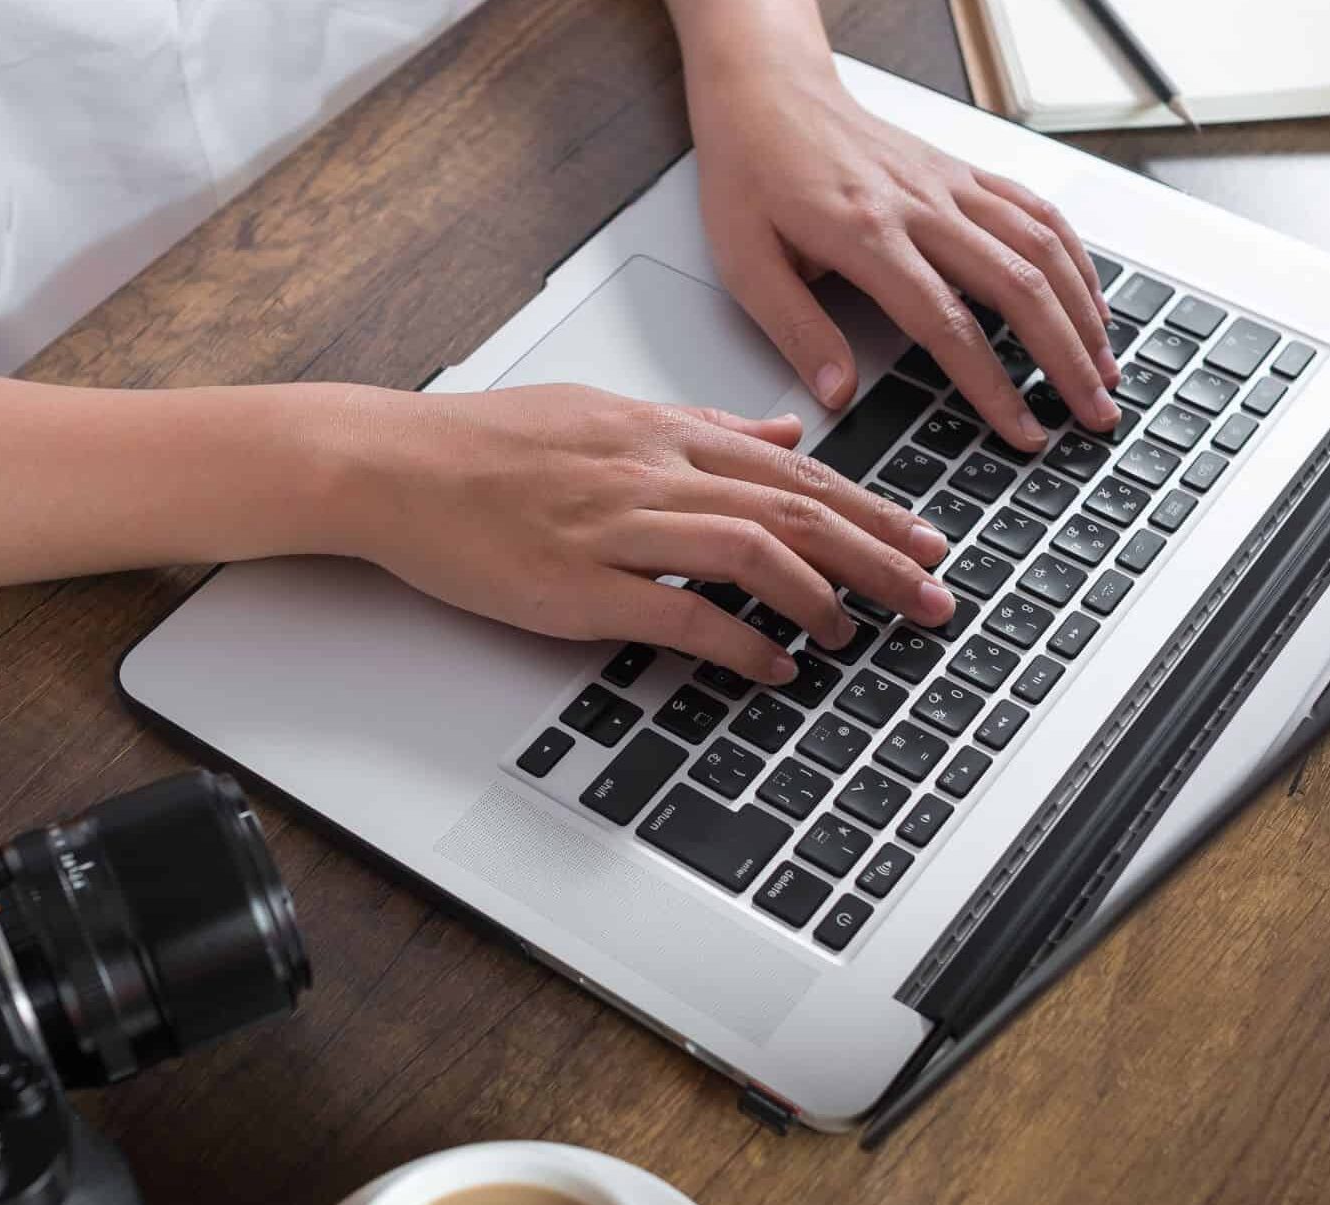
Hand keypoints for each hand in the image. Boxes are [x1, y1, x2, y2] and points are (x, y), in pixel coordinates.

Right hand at [340, 385, 953, 682]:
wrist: (396, 466)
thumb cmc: (488, 445)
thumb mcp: (607, 415)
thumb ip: (703, 426)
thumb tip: (782, 430)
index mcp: (663, 433)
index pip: (793, 471)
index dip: (871, 510)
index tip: (925, 541)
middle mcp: (653, 473)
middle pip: (793, 510)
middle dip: (876, 555)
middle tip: (933, 595)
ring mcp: (617, 529)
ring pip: (750, 551)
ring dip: (820, 595)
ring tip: (861, 631)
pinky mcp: (578, 585)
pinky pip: (678, 612)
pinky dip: (738, 641)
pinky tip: (774, 664)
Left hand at [685, 46, 1120, 450]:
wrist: (768, 96)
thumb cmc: (752, 177)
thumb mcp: (747, 265)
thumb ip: (797, 332)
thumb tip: (839, 396)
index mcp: (867, 235)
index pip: (947, 325)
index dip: (993, 385)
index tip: (1023, 430)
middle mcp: (922, 205)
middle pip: (1018, 287)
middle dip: (1065, 359)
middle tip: (1094, 415)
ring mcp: (949, 184)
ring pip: (1042, 247)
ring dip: (1084, 312)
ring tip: (1106, 369)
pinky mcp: (962, 172)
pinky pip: (1035, 211)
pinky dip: (1075, 258)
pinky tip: (1091, 300)